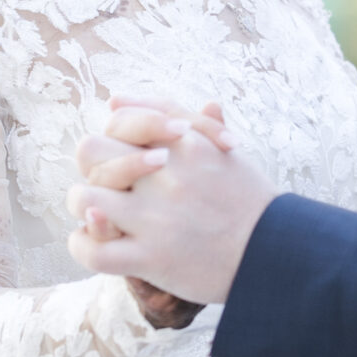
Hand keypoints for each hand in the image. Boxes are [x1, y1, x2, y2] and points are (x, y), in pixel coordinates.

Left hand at [69, 96, 275, 304]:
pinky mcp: (151, 258)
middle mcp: (165, 175)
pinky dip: (82, 246)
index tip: (122, 151)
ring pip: (83, 198)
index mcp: (183, 144)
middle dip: (93, 166)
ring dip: (84, 205)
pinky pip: (93, 250)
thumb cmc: (247, 198)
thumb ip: (176, 120)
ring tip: (98, 213)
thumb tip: (121, 98)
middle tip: (107, 183)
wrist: (274, 251)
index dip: (113, 135)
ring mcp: (155, 218)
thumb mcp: (221, 149)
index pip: (119, 119)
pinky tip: (92, 242)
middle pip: (91, 150)